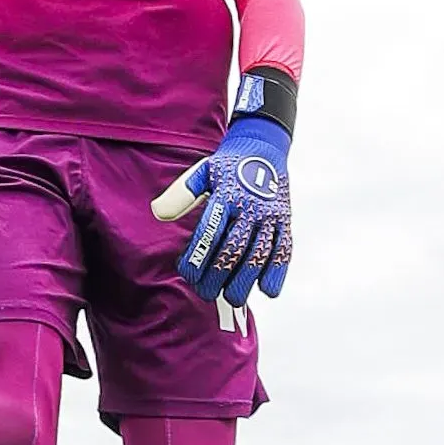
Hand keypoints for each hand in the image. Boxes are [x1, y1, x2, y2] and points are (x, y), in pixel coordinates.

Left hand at [152, 115, 291, 305]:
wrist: (263, 146)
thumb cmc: (226, 166)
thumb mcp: (201, 172)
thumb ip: (181, 194)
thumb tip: (157, 212)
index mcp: (226, 194)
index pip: (209, 231)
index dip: (197, 257)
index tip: (186, 273)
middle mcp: (250, 206)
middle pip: (234, 248)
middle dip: (218, 275)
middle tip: (205, 293)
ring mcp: (271, 215)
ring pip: (259, 254)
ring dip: (246, 280)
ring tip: (233, 298)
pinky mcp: (285, 220)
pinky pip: (284, 250)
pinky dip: (277, 271)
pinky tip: (266, 290)